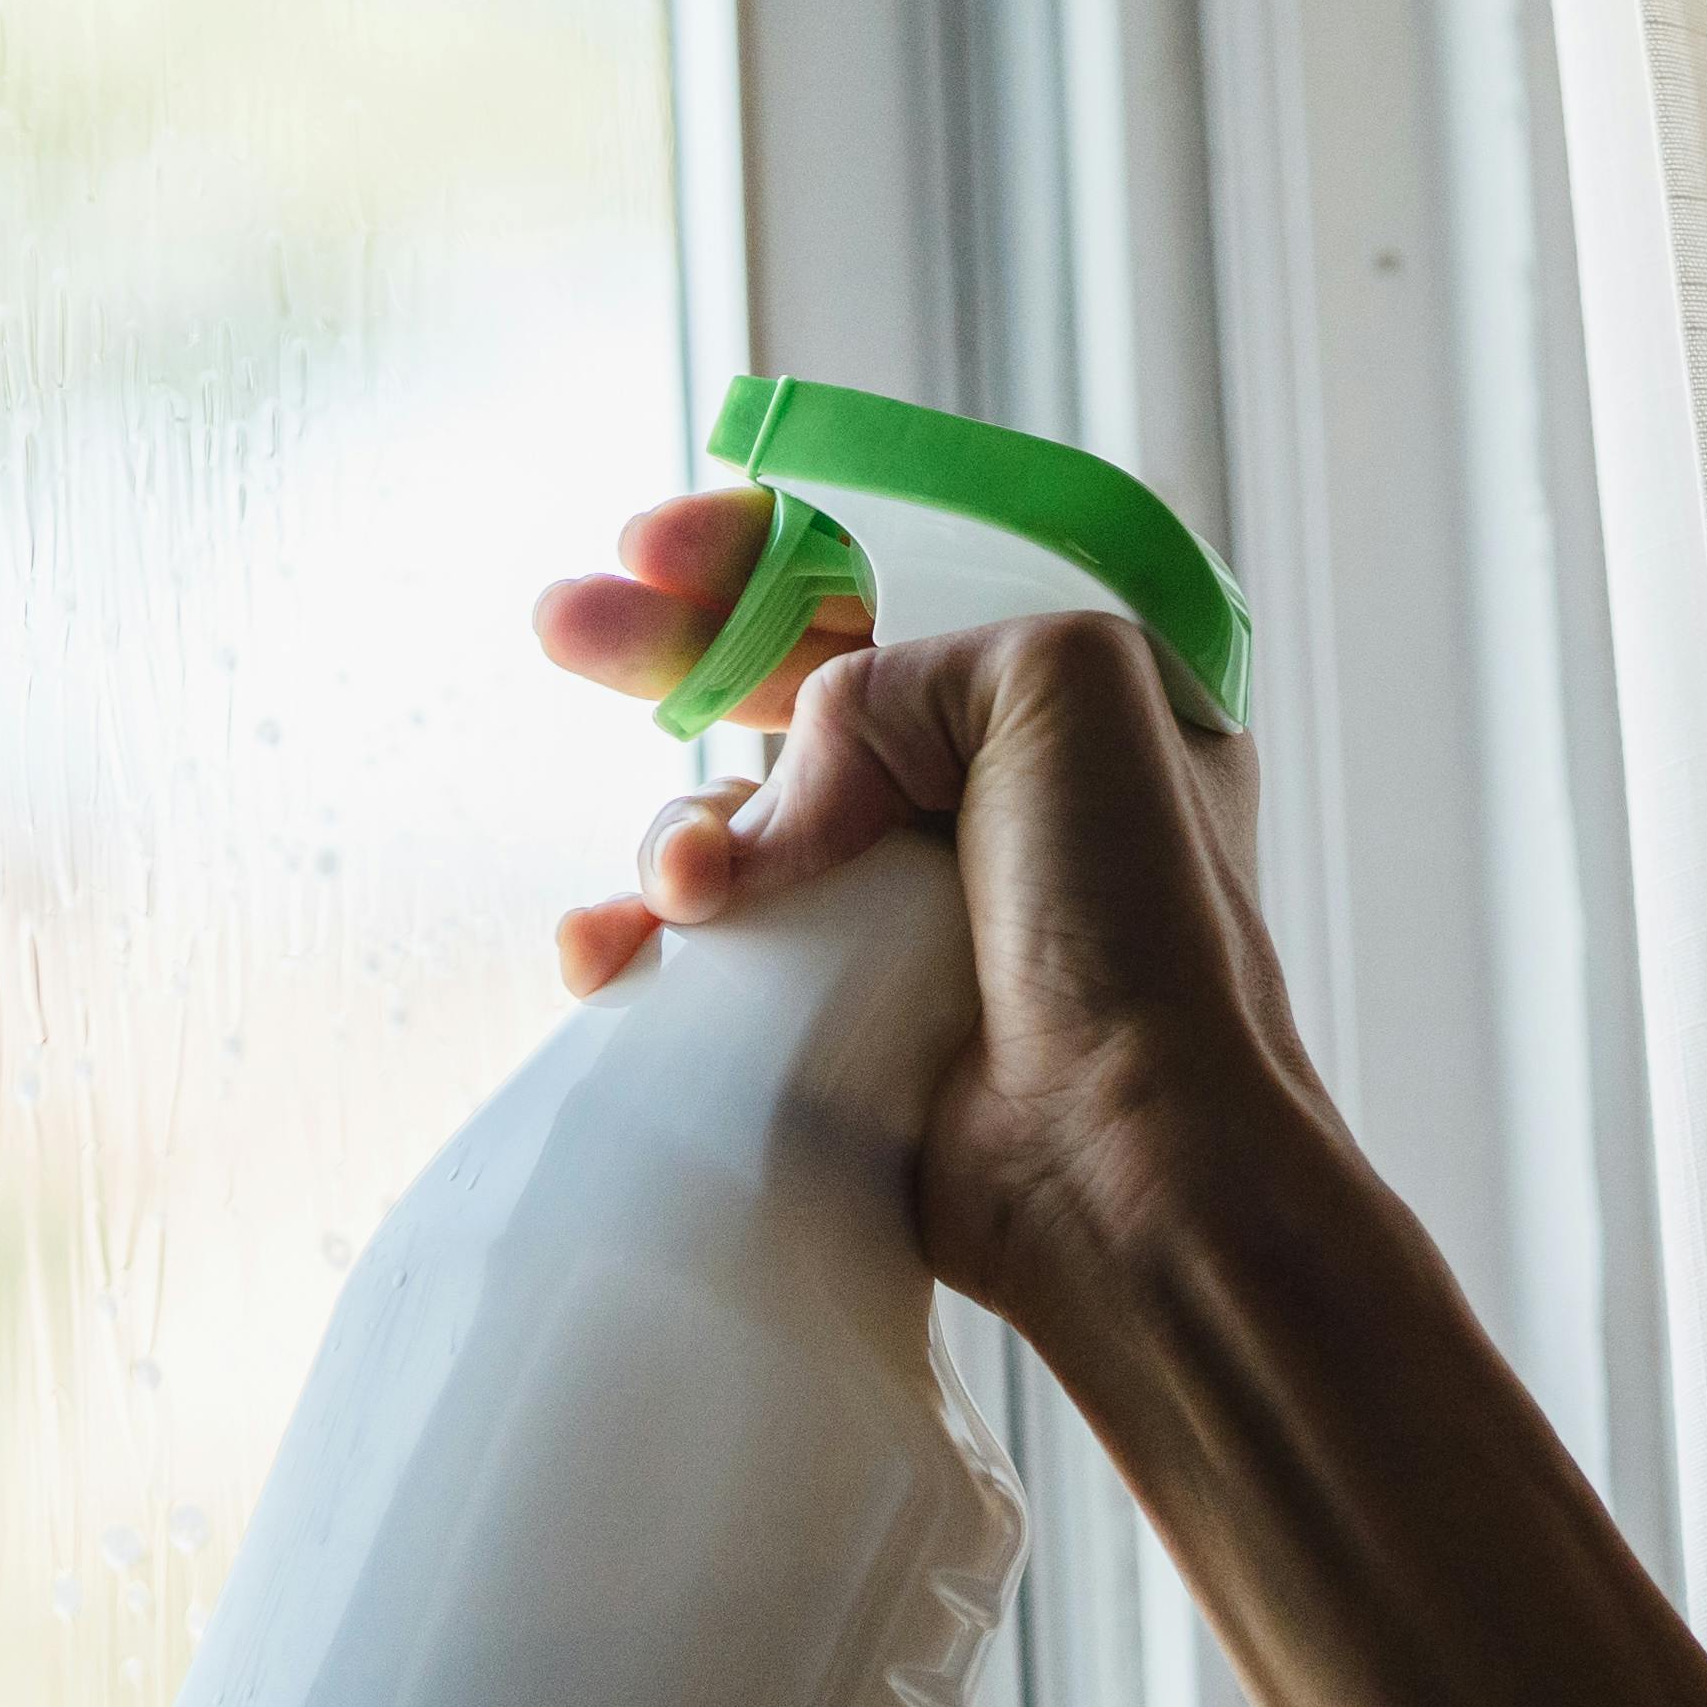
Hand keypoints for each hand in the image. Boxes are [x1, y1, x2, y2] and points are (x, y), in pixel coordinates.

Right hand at [535, 490, 1330, 1340]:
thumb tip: (787, 795)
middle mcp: (998, 795)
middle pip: (797, 684)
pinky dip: (641, 937)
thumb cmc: (1139, 924)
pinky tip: (609, 952)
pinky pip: (710, 944)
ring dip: (676, 828)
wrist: (1120, 1156)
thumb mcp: (1067, 682)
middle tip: (568, 626)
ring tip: (684, 886)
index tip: (661, 550)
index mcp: (1077, 699)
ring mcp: (915, 906)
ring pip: (739, 818)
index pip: (904, 579)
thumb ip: (906, 662)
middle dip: (671, 649)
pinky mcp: (844, 1011)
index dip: (774, 553)